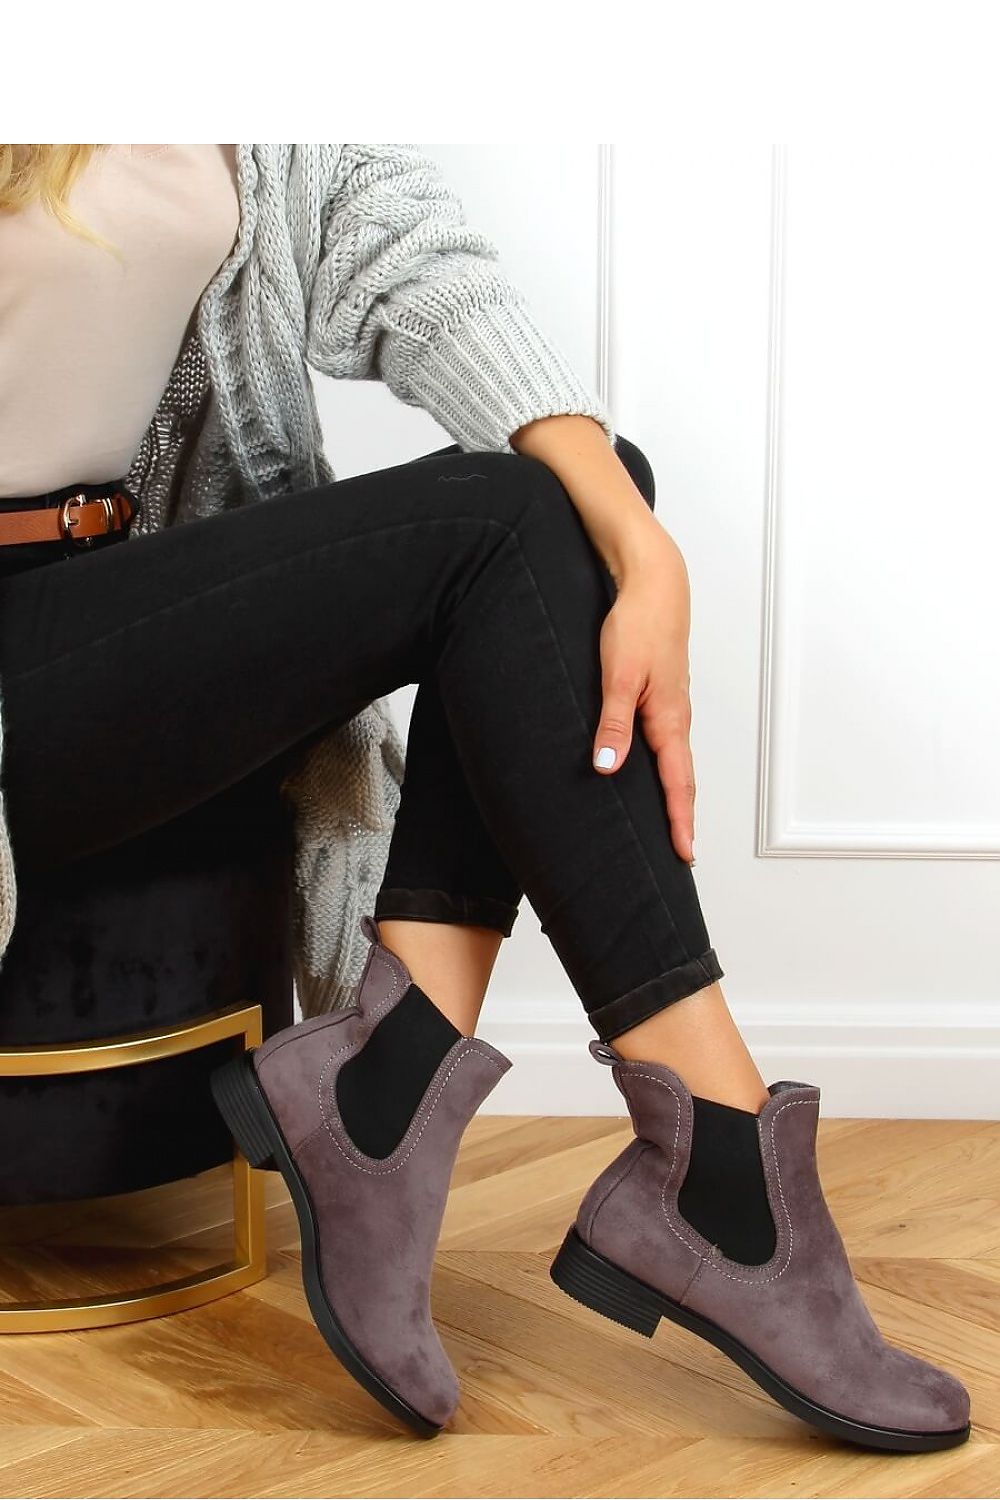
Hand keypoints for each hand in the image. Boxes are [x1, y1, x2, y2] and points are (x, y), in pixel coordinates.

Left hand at [592, 528, 695, 865]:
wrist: (656, 583)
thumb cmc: (638, 624)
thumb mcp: (618, 676)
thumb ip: (613, 723)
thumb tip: (608, 768)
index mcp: (669, 720)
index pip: (677, 783)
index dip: (680, 821)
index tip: (684, 854)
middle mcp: (675, 718)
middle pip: (681, 778)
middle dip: (681, 817)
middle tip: (681, 852)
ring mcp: (671, 706)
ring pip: (674, 759)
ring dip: (674, 793)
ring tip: (669, 822)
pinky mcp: (661, 693)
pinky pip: (665, 740)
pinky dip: (664, 766)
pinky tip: (651, 771)